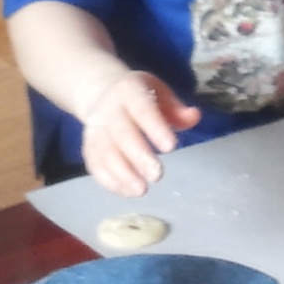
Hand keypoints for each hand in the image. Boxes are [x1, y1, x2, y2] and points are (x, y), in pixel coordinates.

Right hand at [76, 69, 199, 197]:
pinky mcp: (88, 147)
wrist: (102, 93)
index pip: (142, 108)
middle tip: (157, 175)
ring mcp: (96, 129)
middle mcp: (109, 110)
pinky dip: (110, 181)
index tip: (171, 147)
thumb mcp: (160, 93)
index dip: (155, 127)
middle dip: (138, 156)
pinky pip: (95, 165)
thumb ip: (177, 109)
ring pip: (105, 152)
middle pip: (121, 133)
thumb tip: (194, 117)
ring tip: (142, 190)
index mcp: (129, 91)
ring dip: (122, 173)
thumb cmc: (140, 98)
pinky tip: (128, 192)